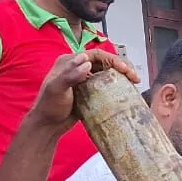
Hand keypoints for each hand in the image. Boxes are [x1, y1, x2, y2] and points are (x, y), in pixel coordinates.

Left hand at [24, 50, 138, 134]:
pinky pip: (106, 83)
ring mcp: (84, 79)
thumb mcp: (56, 89)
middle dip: (122, 66)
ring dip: (121, 75)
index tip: (125, 70)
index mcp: (69, 62)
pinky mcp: (89, 91)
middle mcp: (77, 68)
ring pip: (107, 72)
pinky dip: (117, 85)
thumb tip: (87, 63)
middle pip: (104, 61)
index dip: (112, 59)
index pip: (95, 55)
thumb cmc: (49, 106)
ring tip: (134, 83)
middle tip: (134, 77)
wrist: (47, 126)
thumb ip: (70, 75)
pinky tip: (126, 90)